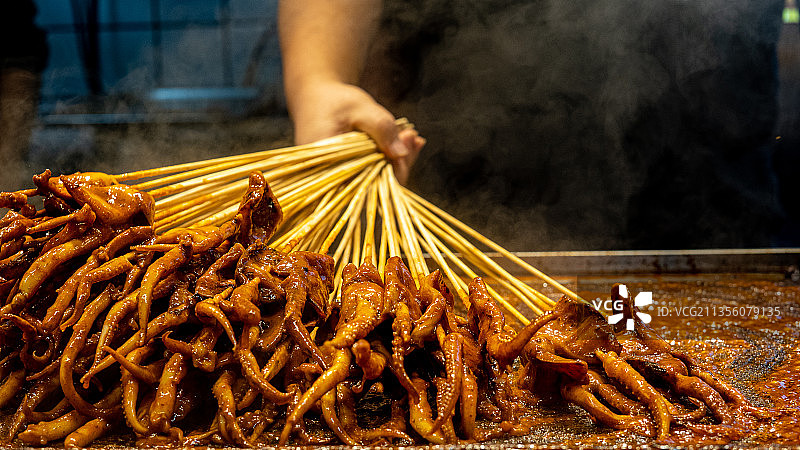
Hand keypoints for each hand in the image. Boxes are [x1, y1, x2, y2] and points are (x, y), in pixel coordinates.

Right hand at [289, 79, 424, 183]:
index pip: (364, 183)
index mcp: (326, 166)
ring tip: (410, 137)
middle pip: (373, 186)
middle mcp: (330, 180)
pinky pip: (373, 174)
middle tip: (413, 138)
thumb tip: (402, 153)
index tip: (406, 148)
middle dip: (398, 164)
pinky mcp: (350, 175)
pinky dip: (390, 159)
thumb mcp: (359, 107)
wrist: (315, 100)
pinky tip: (404, 142)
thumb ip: (380, 127)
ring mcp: (340, 180)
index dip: (390, 172)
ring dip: (397, 161)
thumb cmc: (333, 101)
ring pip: (376, 182)